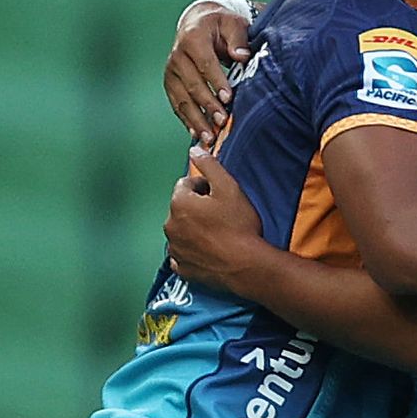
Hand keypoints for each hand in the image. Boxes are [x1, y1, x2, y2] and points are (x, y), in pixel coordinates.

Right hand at [165, 0, 254, 145]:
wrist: (201, 23)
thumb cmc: (221, 25)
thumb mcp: (234, 24)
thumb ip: (239, 39)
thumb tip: (241, 56)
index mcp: (193, 38)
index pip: (204, 63)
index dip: (216, 81)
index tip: (228, 98)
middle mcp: (177, 55)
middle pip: (192, 84)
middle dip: (207, 104)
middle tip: (222, 120)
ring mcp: (172, 70)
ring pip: (181, 98)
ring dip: (195, 118)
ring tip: (209, 136)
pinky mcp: (171, 82)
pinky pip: (177, 103)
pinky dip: (186, 119)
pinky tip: (196, 133)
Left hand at [165, 146, 266, 294]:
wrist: (246, 265)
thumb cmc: (239, 225)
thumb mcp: (229, 187)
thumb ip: (209, 165)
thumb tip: (193, 150)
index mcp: (179, 203)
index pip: (186, 184)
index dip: (206, 187)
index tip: (221, 197)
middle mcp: (170, 225)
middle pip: (182, 207)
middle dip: (198, 208)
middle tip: (222, 215)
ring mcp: (174, 248)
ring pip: (182, 230)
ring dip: (195, 228)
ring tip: (219, 234)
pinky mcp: (181, 267)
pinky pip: (182, 253)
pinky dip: (193, 249)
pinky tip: (211, 249)